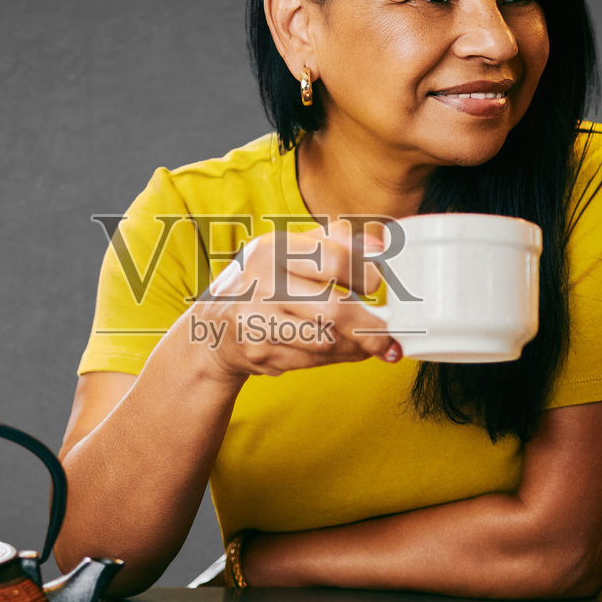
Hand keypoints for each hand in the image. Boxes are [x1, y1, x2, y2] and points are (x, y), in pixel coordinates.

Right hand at [185, 218, 398, 379]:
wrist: (212, 330)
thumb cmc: (262, 285)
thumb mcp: (286, 251)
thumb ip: (333, 241)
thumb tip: (380, 246)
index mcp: (272, 248)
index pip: (334, 259)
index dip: (365, 274)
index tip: (379, 285)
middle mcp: (261, 281)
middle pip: (334, 308)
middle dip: (371, 326)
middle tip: (390, 334)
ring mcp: (256, 319)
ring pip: (326, 340)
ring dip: (357, 347)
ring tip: (372, 345)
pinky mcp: (258, 351)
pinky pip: (312, 360)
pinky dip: (338, 359)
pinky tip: (348, 352)